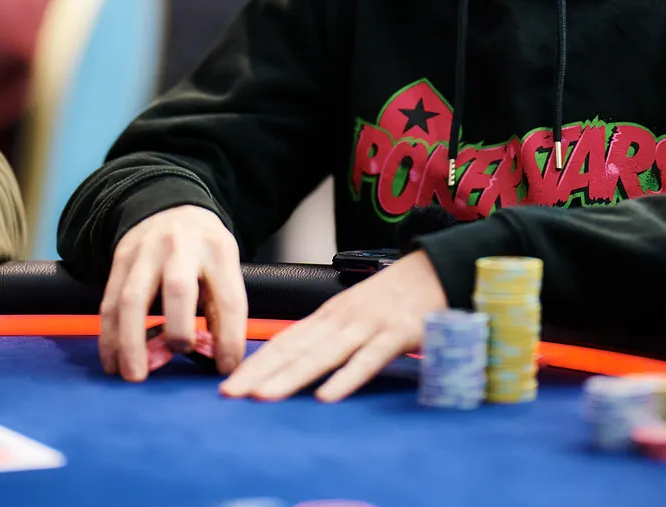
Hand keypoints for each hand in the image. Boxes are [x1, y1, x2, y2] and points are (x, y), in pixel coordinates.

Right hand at [98, 205, 247, 381]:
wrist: (169, 207)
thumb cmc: (203, 249)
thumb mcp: (225, 266)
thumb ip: (221, 309)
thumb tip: (218, 359)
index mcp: (218, 250)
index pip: (229, 298)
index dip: (229, 338)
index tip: (226, 368)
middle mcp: (181, 247)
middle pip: (178, 288)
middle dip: (177, 329)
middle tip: (175, 359)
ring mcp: (146, 252)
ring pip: (133, 298)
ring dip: (130, 342)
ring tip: (133, 375)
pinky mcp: (120, 260)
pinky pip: (109, 302)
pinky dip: (109, 336)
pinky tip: (112, 360)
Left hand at [221, 250, 446, 402]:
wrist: (438, 268)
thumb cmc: (397, 297)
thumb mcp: (357, 313)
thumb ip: (331, 338)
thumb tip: (298, 364)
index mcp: (329, 316)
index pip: (284, 341)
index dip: (255, 363)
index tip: (227, 384)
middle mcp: (342, 319)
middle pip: (294, 349)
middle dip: (259, 373)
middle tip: (229, 394)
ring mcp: (368, 326)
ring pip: (323, 355)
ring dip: (290, 377)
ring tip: (262, 396)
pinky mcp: (397, 334)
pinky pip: (368, 360)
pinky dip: (346, 378)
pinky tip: (327, 396)